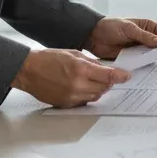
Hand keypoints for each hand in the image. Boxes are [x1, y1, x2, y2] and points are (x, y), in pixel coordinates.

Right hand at [11, 49, 131, 107]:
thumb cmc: (49, 59)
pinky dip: (88, 94)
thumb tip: (105, 69)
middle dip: (109, 82)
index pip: (108, 76)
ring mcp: (71, 96)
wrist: (30, 71)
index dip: (120, 76)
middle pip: (104, 87)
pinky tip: (83, 86)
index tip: (126, 76)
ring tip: (95, 80)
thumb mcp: (74, 53)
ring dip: (99, 89)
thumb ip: (92, 62)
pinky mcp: (65, 104)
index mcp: (81, 69)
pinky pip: (84, 101)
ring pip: (95, 96)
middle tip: (110, 76)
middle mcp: (78, 85)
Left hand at [85, 17, 156, 60]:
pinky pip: (139, 63)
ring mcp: (138, 49)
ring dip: (152, 60)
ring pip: (149, 56)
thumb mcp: (129, 29)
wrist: (93, 36)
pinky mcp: (131, 58)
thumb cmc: (111, 26)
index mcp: (147, 27)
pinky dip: (142, 67)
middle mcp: (145, 38)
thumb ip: (144, 36)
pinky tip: (145, 72)